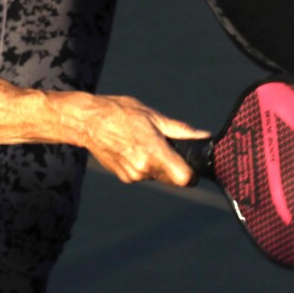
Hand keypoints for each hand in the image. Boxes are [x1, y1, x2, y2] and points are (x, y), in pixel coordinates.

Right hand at [72, 93, 209, 185]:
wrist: (89, 122)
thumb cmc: (122, 113)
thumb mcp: (154, 117)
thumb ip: (181, 131)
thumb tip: (204, 136)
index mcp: (153, 153)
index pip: (184, 178)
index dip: (192, 173)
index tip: (191, 163)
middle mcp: (143, 169)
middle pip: (173, 179)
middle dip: (176, 166)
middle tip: (166, 145)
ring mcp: (133, 175)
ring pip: (159, 176)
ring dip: (159, 165)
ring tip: (146, 143)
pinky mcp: (124, 178)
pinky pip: (144, 175)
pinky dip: (145, 166)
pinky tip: (134, 149)